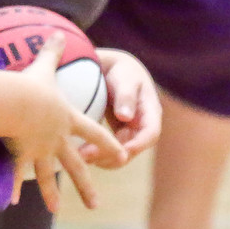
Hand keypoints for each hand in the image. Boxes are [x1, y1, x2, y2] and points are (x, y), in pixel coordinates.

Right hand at [4, 35, 126, 211]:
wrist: (14, 102)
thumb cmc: (31, 84)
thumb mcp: (44, 66)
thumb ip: (52, 51)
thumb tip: (58, 32)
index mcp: (68, 119)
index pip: (94, 133)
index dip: (109, 143)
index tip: (123, 156)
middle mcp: (57, 138)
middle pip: (76, 164)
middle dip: (86, 184)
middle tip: (95, 204)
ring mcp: (40, 148)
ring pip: (49, 175)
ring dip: (52, 193)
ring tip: (56, 209)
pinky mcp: (21, 152)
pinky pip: (18, 172)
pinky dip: (14, 186)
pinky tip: (12, 202)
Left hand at [90, 48, 159, 165]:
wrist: (114, 69)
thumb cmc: (122, 70)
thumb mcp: (125, 79)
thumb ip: (126, 96)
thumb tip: (126, 117)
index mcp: (151, 112)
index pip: (151, 134)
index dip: (137, 145)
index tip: (120, 153)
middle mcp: (142, 126)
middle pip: (132, 149)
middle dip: (112, 156)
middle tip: (89, 156)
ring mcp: (130, 132)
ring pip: (119, 153)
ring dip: (102, 158)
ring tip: (80, 156)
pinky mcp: (117, 136)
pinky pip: (109, 149)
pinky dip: (96, 153)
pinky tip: (78, 153)